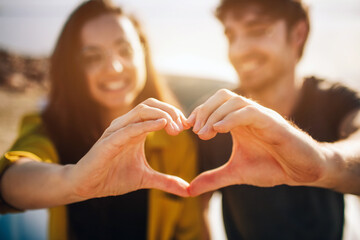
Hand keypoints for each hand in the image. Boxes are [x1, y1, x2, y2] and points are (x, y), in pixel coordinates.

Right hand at [68, 98, 190, 198]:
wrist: (87, 185)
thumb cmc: (113, 177)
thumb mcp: (145, 179)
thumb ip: (165, 181)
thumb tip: (187, 190)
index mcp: (135, 130)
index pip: (157, 111)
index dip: (174, 115)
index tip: (187, 127)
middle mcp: (126, 126)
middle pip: (151, 105)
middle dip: (170, 111)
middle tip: (183, 127)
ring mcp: (117, 131)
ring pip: (141, 111)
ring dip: (162, 115)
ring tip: (176, 128)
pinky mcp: (109, 141)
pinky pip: (130, 128)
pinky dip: (147, 124)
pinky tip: (162, 125)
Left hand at [187, 89, 329, 195]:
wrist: (302, 171)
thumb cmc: (272, 167)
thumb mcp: (236, 173)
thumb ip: (213, 178)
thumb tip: (189, 190)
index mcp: (238, 121)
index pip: (214, 105)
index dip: (198, 113)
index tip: (186, 128)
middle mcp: (248, 114)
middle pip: (221, 96)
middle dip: (204, 110)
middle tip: (194, 131)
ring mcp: (261, 116)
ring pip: (234, 100)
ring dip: (214, 114)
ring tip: (204, 133)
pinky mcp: (272, 122)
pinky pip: (250, 112)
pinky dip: (232, 118)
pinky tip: (218, 130)